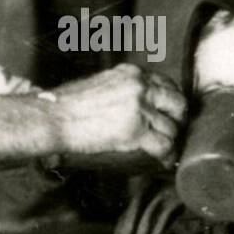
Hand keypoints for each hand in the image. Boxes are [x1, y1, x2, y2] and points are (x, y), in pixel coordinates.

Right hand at [49, 64, 185, 168]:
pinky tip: (164, 161)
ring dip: (171, 140)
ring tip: (167, 150)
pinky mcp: (136, 130)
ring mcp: (140, 108)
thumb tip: (138, 106)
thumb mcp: (101, 85)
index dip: (171, 102)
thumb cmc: (68, 105)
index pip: (166, 84)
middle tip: (174, 131)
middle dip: (178, 119)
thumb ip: (124, 90)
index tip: (170, 113)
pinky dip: (167, 155)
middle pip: (177, 102)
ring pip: (172, 126)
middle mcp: (140, 86)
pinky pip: (164, 144)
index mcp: (131, 73)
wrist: (54, 118)